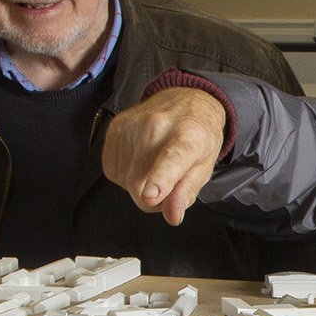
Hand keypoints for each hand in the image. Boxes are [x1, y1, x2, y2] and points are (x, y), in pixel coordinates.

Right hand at [103, 87, 228, 225]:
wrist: (185, 99)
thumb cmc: (197, 135)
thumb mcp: (204, 167)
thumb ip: (186, 193)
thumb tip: (172, 216)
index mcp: (188, 136)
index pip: (171, 160)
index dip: (159, 180)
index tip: (150, 196)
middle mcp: (157, 126)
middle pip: (138, 183)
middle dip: (149, 199)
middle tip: (166, 189)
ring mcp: (133, 125)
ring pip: (124, 180)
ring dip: (137, 185)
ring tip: (154, 167)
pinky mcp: (115, 127)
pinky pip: (111, 170)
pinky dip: (125, 174)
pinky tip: (140, 160)